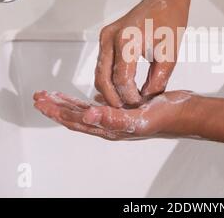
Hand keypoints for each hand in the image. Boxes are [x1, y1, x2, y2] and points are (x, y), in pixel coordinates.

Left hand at [33, 90, 194, 139]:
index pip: (75, 120)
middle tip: (40, 97)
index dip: (57, 111)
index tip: (42, 101)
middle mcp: (110, 124)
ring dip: (68, 103)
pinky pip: (100, 106)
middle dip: (56, 106)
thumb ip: (113, 118)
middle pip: (75, 116)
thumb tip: (88, 116)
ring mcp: (116, 118)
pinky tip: (85, 98)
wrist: (183, 112)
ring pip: (85, 111)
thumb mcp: (138, 118)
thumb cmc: (165, 116)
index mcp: (110, 127)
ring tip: (54, 96)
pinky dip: (88, 101)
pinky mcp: (124, 109)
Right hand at [95, 0, 189, 107]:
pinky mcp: (105, 38)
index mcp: (127, 39)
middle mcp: (110, 37)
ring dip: (110, 91)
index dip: (130, 98)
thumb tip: (146, 100)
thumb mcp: (170, 53)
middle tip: (129, 111)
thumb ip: (158, 79)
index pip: (121, 79)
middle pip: (103, 79)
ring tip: (128, 102)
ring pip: (100, 74)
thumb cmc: (170, 22)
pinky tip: (124, 90)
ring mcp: (105, 37)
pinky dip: (110, 80)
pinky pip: (103, 65)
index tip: (142, 106)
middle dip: (114, 99)